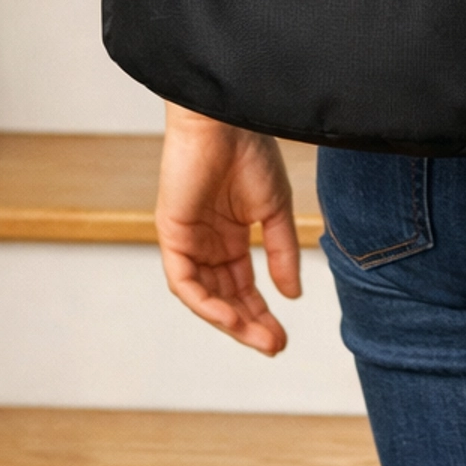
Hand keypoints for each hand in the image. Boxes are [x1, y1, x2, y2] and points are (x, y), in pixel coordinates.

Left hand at [156, 104, 300, 354]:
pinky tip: (231, 317)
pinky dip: (206, 303)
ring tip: (260, 339)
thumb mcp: (276, 209)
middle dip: (249, 324)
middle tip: (275, 346)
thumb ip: (283, 251)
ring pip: (205, 296)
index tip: (283, 336)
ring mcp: (188, 240)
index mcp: (231, 234)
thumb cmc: (251, 150)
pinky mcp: (172, 234)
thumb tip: (293, 295)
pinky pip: (185, 282)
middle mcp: (208, 242)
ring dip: (231, 321)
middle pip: (226, 296)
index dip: (262, 312)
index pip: (243, 284)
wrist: (225, 119)